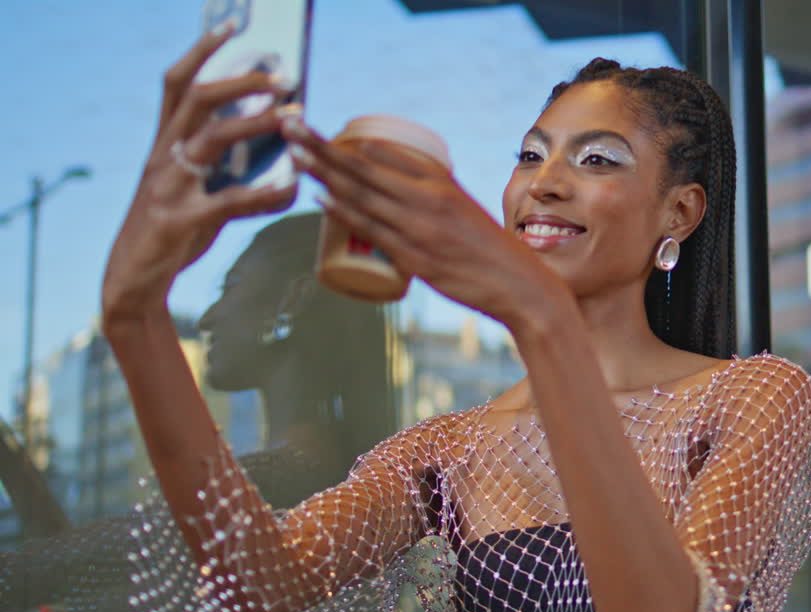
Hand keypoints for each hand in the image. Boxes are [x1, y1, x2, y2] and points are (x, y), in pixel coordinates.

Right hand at [102, 25, 298, 324]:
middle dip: (240, 82)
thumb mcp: (196, 188)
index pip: (178, 82)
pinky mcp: (180, 220)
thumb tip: (284, 147)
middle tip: (282, 79)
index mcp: (165, 142)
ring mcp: (168, 186)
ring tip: (293, 119)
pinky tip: (291, 187)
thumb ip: (228, 165)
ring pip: (212, 139)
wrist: (134, 278)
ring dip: (256, 125)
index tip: (232, 24)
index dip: (202, 50)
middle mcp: (163, 155)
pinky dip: (264, 194)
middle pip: (197, 99)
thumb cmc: (173, 227)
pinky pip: (229, 201)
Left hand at [282, 119, 563, 327]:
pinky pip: (373, 230)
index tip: (312, 128)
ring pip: (363, 196)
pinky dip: (345, 212)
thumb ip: (429, 199)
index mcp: (440, 184)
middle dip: (322, 147)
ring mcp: (420, 229)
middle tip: (289, 126)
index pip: (384, 155)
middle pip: (364, 168)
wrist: (519, 284)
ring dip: (325, 173)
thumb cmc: (487, 250)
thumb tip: (394, 194)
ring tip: (294, 154)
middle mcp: (428, 200)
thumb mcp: (461, 211)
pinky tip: (321, 197)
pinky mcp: (416, 259)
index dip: (344, 143)